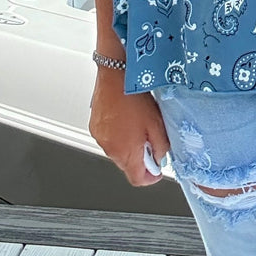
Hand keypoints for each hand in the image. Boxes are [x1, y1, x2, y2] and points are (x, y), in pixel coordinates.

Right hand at [88, 68, 170, 186]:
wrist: (116, 76)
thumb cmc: (135, 97)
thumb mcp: (157, 124)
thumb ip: (161, 148)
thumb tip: (159, 159)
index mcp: (126, 152)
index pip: (137, 179)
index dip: (150, 177)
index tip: (156, 170)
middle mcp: (110, 149)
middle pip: (127, 165)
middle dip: (140, 157)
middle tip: (149, 139)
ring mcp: (100, 138)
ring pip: (117, 151)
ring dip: (128, 144)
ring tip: (137, 123)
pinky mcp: (94, 127)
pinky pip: (108, 138)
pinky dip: (118, 134)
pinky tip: (125, 117)